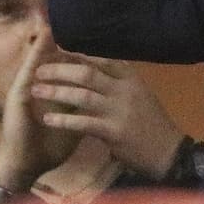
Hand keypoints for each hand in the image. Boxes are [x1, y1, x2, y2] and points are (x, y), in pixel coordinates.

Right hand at [0, 28, 82, 189]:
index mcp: (54, 94)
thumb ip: (86, 110)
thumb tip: (104, 101)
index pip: (66, 69)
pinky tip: (37, 47)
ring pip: (36, 63)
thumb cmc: (49, 148)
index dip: (74, 53)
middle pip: (50, 61)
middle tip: (59, 18)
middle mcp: (39, 89)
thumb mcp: (74, 125)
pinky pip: (25, 76)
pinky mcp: (18, 100)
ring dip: (41, 45)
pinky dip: (31, 60)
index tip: (87, 35)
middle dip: (56, 42)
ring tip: (47, 24)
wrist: (27, 166)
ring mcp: (27, 92)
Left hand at [32, 55, 184, 180]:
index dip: (77, 55)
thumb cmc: (152, 124)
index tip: (57, 51)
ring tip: (36, 91)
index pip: (101, 60)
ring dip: (56, 92)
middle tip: (39, 70)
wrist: (168, 152)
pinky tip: (47, 119)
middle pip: (87, 73)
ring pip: (82, 95)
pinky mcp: (113, 131)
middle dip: (60, 70)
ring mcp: (119, 110)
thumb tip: (95, 70)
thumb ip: (119, 83)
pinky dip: (63, 120)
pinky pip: (82, 122)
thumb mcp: (141, 95)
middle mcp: (125, 90)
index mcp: (131, 79)